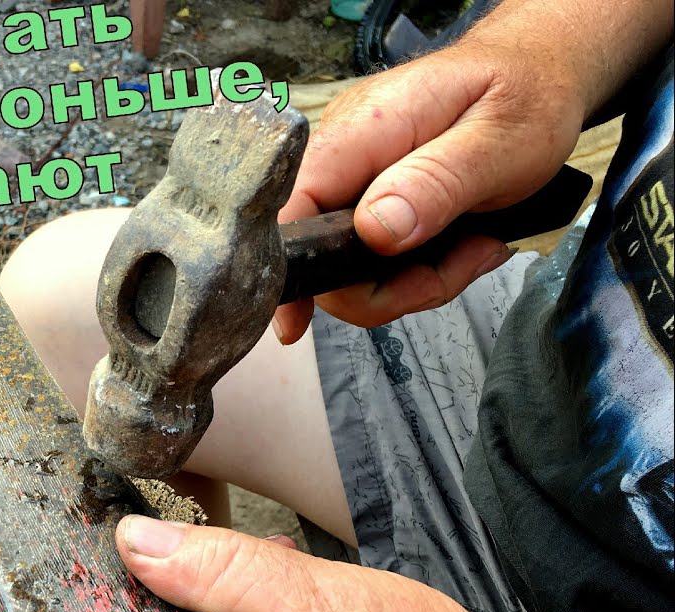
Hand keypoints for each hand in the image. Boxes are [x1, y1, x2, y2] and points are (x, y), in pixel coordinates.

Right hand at [272, 38, 585, 343]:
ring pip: (351, 267)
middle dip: (389, 287)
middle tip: (457, 268)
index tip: (295, 322)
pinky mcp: (370, 197)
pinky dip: (417, 269)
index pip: (294, 204)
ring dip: (414, 281)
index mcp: (365, 130)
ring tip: (475, 249)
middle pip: (321, 253)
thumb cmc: (526, 95)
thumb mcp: (503, 141)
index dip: (291, 266)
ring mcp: (354, 177)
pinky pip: (373, 257)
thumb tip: (376, 232)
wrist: (537, 71)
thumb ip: (437, 183)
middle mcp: (344, 152)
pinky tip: (462, 244)